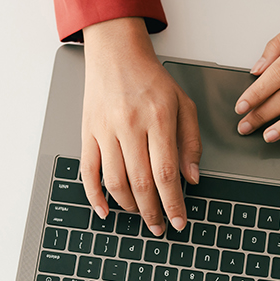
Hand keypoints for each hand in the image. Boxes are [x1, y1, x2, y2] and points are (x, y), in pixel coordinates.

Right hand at [80, 17, 202, 235]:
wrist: (116, 53)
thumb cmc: (150, 78)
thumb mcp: (183, 103)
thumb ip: (191, 141)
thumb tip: (192, 177)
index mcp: (158, 118)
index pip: (166, 172)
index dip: (173, 203)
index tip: (179, 221)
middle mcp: (130, 125)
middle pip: (140, 182)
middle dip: (152, 212)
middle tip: (160, 227)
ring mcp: (105, 130)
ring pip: (115, 181)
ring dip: (129, 206)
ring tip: (140, 216)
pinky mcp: (88, 132)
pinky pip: (88, 170)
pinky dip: (95, 195)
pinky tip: (105, 210)